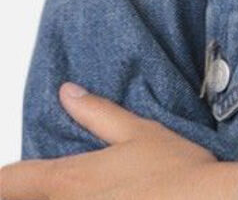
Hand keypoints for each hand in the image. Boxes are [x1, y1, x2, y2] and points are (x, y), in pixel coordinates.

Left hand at [0, 82, 237, 198]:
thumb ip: (97, 113)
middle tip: (42, 184)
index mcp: (69, 181)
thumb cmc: (176, 170)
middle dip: (30, 192)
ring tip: (84, 189)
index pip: (12, 182)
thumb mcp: (138, 132)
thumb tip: (68, 93)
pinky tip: (108, 198)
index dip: (5, 180)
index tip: (9, 179)